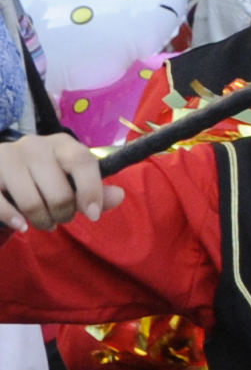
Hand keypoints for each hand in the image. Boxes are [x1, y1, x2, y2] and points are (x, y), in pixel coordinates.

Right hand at [0, 134, 120, 232]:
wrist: (1, 168)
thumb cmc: (45, 175)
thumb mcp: (71, 178)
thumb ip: (95, 190)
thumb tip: (119, 196)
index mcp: (62, 144)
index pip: (82, 162)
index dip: (91, 191)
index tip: (93, 215)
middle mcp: (34, 145)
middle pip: (58, 192)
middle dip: (64, 214)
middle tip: (61, 218)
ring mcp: (7, 157)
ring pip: (31, 203)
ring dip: (41, 221)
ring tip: (44, 221)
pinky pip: (1, 204)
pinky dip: (13, 219)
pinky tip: (20, 225)